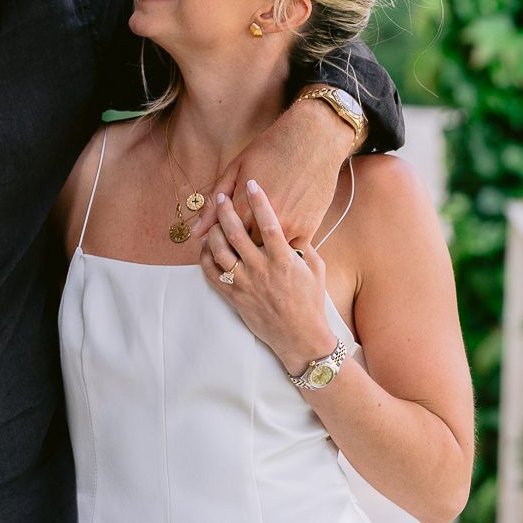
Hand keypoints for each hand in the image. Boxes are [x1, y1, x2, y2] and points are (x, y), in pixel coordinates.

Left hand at [194, 97, 352, 256]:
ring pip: (269, 252)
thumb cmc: (270, 149)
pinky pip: (293, 249)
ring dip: (263, 250)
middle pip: (246, 249)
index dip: (223, 240)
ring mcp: (288, 227)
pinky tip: (282, 236)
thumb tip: (196, 232)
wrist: (312, 138)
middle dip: (242, 247)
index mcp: (242, 210)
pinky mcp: (308, 228)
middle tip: (243, 240)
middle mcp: (263, 222)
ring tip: (260, 241)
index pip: (225, 239)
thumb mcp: (235, 170)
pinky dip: (286, 246)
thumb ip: (213, 205)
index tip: (223, 237)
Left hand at [203, 181, 335, 375]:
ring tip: (211, 221)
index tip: (252, 184)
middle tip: (221, 197)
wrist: (300, 338)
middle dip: (226, 212)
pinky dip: (205, 258)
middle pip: (237, 234)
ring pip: (220, 252)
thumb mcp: (317, 271)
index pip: (269, 225)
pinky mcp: (234, 298)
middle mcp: (262, 270)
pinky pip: (213, 274)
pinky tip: (206, 247)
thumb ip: (305, 247)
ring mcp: (245, 284)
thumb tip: (295, 229)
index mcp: (284, 261)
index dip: (259, 202)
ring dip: (213, 233)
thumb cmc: (311, 303)